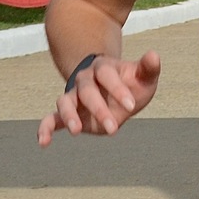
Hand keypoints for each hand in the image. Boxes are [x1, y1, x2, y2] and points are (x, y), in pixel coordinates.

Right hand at [37, 51, 161, 146]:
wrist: (115, 91)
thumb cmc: (131, 83)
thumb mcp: (143, 77)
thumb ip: (148, 68)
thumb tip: (154, 55)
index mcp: (104, 68)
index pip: (107, 75)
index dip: (118, 89)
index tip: (132, 106)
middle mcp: (85, 80)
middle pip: (87, 91)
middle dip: (99, 109)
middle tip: (114, 127)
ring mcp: (74, 96)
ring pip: (65, 102)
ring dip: (70, 116)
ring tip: (76, 131)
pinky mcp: (67, 114)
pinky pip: (51, 119)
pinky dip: (45, 129)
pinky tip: (43, 143)